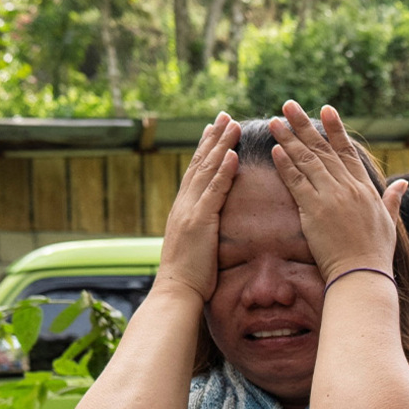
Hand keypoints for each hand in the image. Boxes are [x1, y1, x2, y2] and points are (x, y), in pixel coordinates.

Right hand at [154, 112, 239, 302]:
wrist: (176, 292)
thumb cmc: (189, 277)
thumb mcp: (196, 247)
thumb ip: (202, 230)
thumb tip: (209, 226)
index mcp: (184, 210)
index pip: (195, 172)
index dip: (205, 150)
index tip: (213, 130)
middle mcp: (184, 205)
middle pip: (200, 164)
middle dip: (213, 138)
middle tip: (224, 116)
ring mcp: (190, 211)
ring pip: (206, 171)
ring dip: (221, 146)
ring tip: (232, 125)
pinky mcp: (200, 221)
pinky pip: (214, 191)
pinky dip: (223, 171)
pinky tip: (232, 155)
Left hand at [267, 101, 402, 281]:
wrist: (362, 275)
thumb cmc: (376, 254)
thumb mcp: (390, 223)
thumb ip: (394, 201)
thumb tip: (403, 184)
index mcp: (366, 189)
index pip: (347, 152)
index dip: (335, 129)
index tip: (325, 109)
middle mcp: (349, 188)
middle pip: (323, 150)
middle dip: (304, 126)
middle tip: (289, 104)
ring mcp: (331, 198)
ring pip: (307, 161)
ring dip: (289, 139)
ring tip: (275, 122)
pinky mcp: (314, 211)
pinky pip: (297, 183)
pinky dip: (286, 165)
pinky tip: (275, 150)